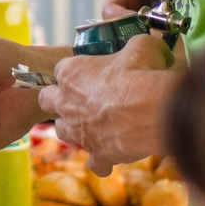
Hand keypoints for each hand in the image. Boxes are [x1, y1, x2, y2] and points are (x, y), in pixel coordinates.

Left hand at [39, 35, 179, 170]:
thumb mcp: (140, 47)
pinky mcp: (97, 153)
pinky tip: (112, 155)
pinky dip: (101, 161)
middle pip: (47, 101)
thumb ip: (132, 44)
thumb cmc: (143, 74)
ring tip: (94, 125)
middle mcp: (66, 103)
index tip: (88, 75)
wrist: (157, 110)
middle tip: (80, 100)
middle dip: (59, 100)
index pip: (60, 70)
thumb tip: (142, 42)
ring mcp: (79, 130)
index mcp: (71, 73)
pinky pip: (93, 163)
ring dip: (75, 129)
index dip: (73, 73)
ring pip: (62, 131)